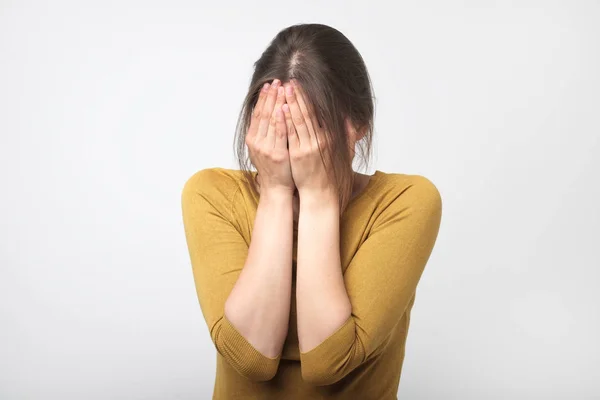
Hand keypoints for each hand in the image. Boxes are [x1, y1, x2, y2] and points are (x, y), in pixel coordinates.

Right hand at [245, 79, 294, 195]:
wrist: (277, 188)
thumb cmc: (275, 168)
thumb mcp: (265, 148)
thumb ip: (265, 132)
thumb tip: (269, 112)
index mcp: (253, 139)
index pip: (258, 113)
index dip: (263, 98)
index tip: (270, 84)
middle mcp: (257, 142)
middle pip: (263, 114)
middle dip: (270, 96)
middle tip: (277, 80)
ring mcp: (266, 148)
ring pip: (270, 121)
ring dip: (276, 103)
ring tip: (282, 88)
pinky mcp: (277, 155)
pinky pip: (279, 134)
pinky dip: (280, 120)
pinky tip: (283, 108)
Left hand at [281, 80, 337, 200]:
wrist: (321, 193)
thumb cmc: (329, 173)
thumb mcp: (344, 153)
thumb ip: (348, 135)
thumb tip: (349, 118)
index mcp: (329, 137)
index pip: (318, 112)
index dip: (308, 98)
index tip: (301, 85)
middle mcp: (320, 139)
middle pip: (308, 112)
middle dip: (298, 95)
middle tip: (291, 81)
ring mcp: (309, 146)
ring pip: (299, 120)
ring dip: (291, 103)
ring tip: (284, 89)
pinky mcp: (299, 154)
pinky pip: (292, 134)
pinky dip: (287, 120)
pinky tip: (282, 108)